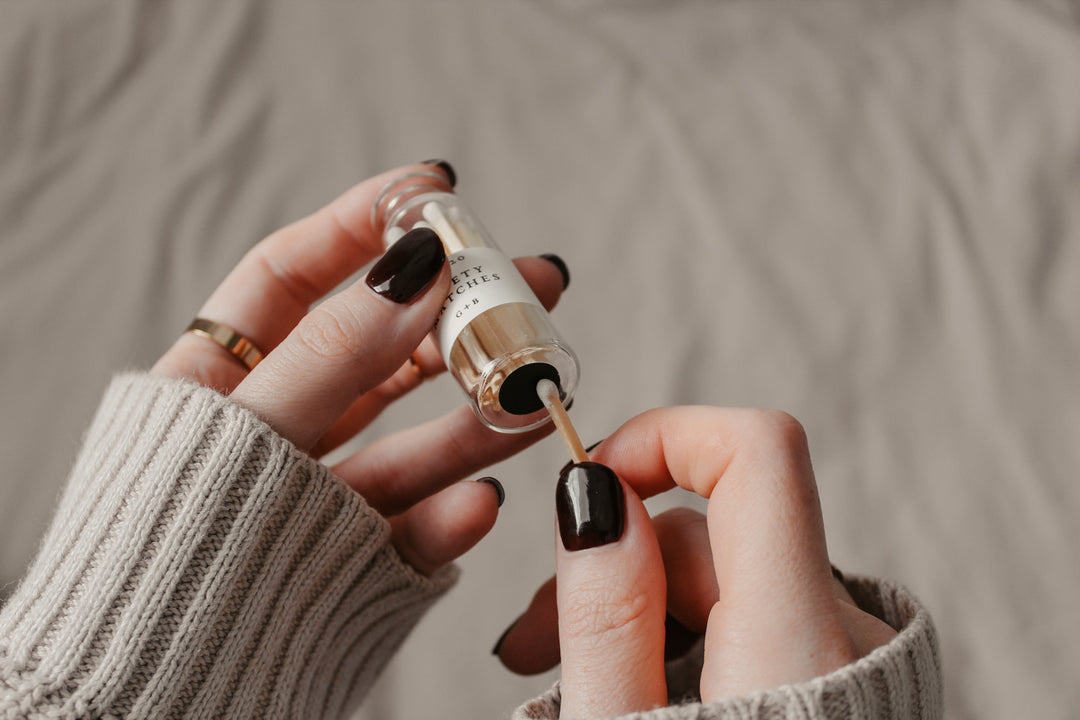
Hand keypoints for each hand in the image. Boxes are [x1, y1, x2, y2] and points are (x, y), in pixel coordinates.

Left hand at [151, 162, 566, 575]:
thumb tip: (417, 265)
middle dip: (454, 314)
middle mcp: (277, 428)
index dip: (365, 224)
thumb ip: (334, 354)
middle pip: (377, 349)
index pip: (294, 275)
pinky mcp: (358, 554)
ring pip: (413, 434)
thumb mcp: (245, 436)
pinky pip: (416, 522)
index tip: (435, 191)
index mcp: (218, 381)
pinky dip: (453, 511)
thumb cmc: (168, 556)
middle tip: (531, 281)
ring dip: (479, 411)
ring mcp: (321, 491)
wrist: (151, 703)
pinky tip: (484, 501)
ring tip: (541, 382)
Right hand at [495, 407, 897, 717]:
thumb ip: (606, 616)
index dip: (668, 434)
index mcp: (795, 638)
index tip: (591, 477)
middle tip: (531, 641)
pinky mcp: (836, 682)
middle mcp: (840, 634)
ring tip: (564, 678)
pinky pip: (750, 619)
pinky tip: (631, 689)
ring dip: (635, 606)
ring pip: (722, 576)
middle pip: (712, 528)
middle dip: (609, 560)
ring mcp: (845, 659)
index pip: (758, 452)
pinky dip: (680, 637)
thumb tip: (596, 496)